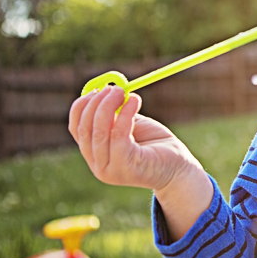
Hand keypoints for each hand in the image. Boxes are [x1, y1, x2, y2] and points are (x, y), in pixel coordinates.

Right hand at [69, 86, 211, 239]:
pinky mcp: (126, 167)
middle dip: (96, 104)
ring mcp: (110, 169)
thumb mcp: (131, 126)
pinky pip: (119, 135)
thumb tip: (106, 89)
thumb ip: (115, 113)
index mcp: (95, 155)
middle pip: (85, 130)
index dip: (82, 107)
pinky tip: (135, 101)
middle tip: (114, 88)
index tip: (96, 89)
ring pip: (100, 132)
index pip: (77, 129)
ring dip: (109, 106)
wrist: (179, 169)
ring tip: (125, 92)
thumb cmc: (156, 145)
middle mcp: (98, 165)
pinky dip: (125, 114)